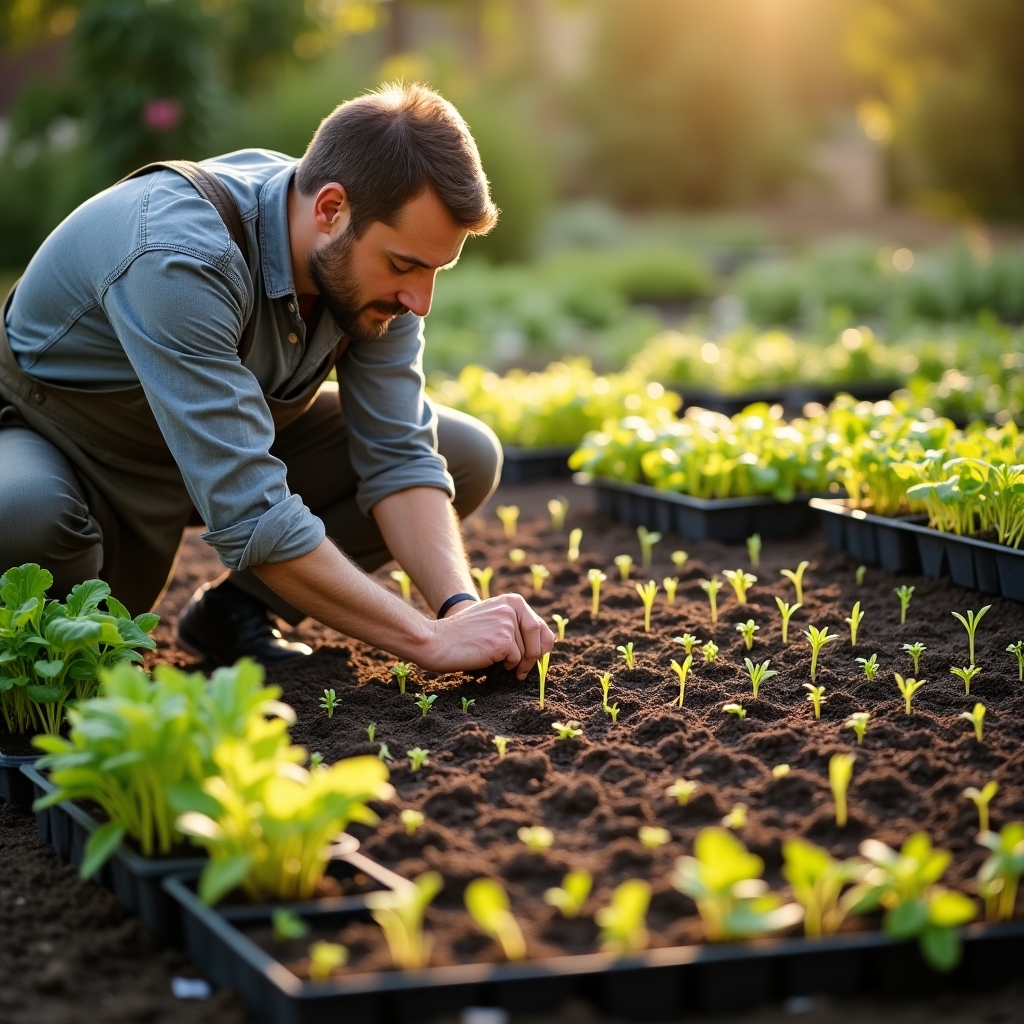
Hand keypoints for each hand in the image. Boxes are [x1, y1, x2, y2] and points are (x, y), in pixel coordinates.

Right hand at [421, 595, 553, 678]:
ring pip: (527, 652)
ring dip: (516, 663)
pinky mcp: (503, 640)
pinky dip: (505, 666)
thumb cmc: (463, 635)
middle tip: (521, 670)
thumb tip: (544, 646)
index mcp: (513, 601)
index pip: (541, 626)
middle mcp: (513, 607)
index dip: (541, 646)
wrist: (438, 641)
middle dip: (534, 658)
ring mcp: (508, 623)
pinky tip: (487, 658)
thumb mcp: (493, 620)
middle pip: (540, 638)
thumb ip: (516, 626)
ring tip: (496, 660)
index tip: (534, 658)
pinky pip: (515, 660)